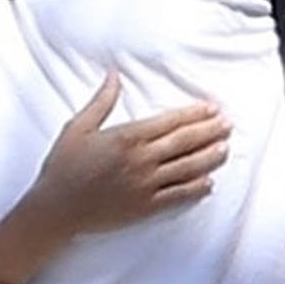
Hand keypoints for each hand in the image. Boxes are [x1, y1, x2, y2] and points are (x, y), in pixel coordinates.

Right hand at [27, 72, 228, 237]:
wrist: (56, 209)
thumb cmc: (63, 166)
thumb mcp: (78, 127)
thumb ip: (101, 101)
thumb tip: (114, 75)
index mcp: (126, 137)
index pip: (169, 122)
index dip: (194, 114)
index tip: (211, 108)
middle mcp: (140, 160)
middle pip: (184, 143)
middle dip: (209, 132)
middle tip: (228, 124)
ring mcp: (145, 185)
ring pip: (187, 169)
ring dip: (209, 158)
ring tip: (225, 149)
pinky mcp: (145, 208)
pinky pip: (177, 197)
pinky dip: (195, 190)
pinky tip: (208, 183)